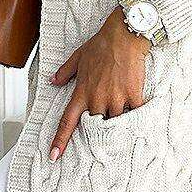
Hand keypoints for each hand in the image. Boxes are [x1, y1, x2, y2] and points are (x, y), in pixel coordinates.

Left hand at [47, 8, 150, 159]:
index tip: (54, 155)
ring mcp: (115, 98)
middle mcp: (97, 99)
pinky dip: (136, 112)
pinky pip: (134, 113)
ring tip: (123, 103)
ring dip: (118, 116)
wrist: (124, 35)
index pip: (67, 121)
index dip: (60, 140)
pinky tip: (138, 107)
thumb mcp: (78, 57)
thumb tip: (53, 81)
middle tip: (107, 107)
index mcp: (82, 92)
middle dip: (100, 121)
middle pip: (96, 124)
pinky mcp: (132, 95)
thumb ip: (65, 72)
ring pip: (116, 120)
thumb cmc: (101, 45)